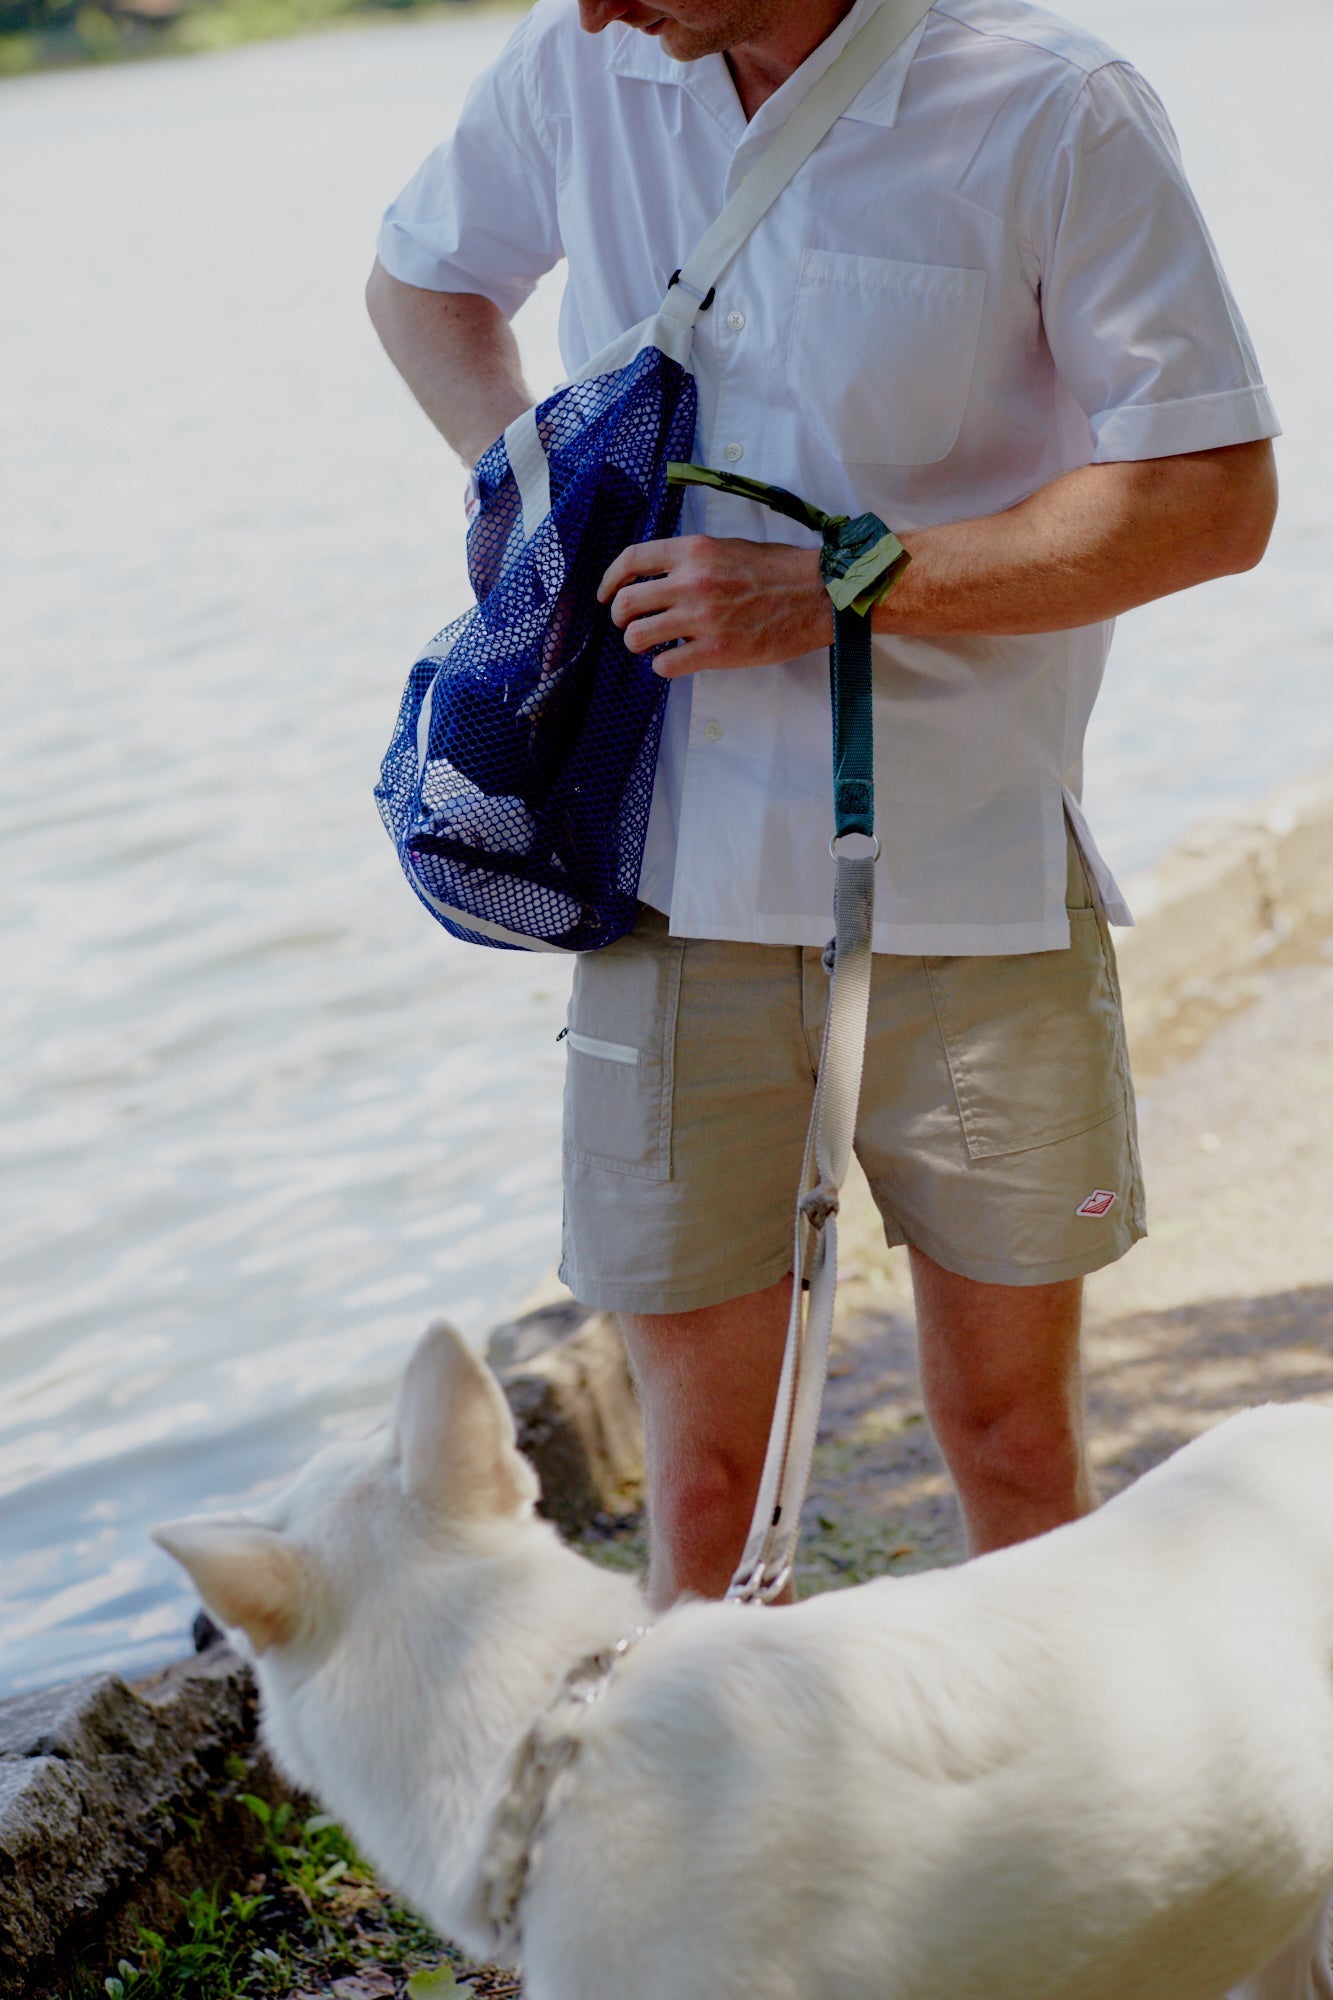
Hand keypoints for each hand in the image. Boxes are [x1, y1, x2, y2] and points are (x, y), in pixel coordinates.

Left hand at [598, 535, 832, 677]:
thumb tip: (659, 578)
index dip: (609, 579)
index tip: (605, 595)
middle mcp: (692, 582)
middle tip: (630, 624)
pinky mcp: (715, 651)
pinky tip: (676, 660)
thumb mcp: (728, 548)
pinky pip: (664, 664)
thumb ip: (691, 560)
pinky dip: (663, 665)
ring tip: (651, 644)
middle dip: (620, 617)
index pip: (633, 560)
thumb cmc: (778, 571)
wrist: (818, 595)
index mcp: (694, 550)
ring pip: (637, 637)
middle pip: (626, 602)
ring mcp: (702, 618)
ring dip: (637, 643)